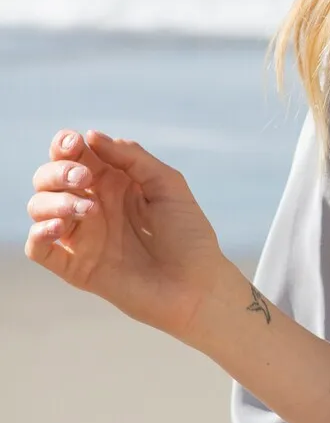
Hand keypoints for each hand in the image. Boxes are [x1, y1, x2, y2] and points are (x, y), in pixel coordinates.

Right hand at [25, 127, 228, 337]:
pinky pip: (38, 248)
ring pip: (39, 208)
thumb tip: (91, 136)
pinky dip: (38, 234)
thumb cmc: (189, 235)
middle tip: (85, 180)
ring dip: (54, 201)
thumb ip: (132, 157)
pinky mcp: (76, 267)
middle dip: (58, 171)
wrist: (197, 286)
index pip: (73, 156)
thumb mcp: (167, 184)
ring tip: (88, 210)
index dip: (65, 145)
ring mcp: (82, 237)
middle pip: (48, 178)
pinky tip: (59, 227)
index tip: (74, 144)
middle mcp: (91, 206)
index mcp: (112, 183)